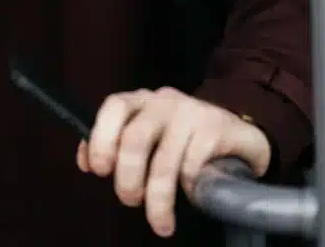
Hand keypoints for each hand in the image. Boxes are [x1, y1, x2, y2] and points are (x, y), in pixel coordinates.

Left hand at [76, 87, 270, 237]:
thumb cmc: (183, 138)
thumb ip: (118, 143)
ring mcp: (192, 112)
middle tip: (129, 200)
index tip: (97, 169)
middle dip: (128, 176)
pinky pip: (193, 166)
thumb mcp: (149, 135)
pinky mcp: (216, 129)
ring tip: (159, 223)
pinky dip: (188, 188)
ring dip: (158, 197)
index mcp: (142, 101)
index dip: (101, 137)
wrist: (239, 132)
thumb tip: (85, 161)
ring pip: (164, 160)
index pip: (114, 106)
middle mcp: (164, 102)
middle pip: (136, 137)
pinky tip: (191, 196)